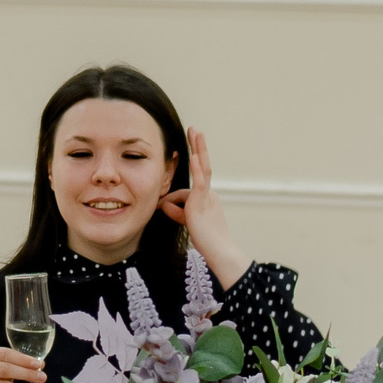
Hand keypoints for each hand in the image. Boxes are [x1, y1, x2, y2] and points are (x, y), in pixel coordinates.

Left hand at [155, 128, 249, 285]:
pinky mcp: (203, 201)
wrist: (219, 252)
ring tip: (196, 131)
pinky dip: (198, 168)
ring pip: (204, 169)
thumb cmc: (206, 242)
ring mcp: (208, 197)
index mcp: (208, 200)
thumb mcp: (187, 224)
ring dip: (199, 148)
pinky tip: (194, 155)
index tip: (165, 212)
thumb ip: (176, 212)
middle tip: (195, 130)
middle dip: (198, 148)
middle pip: (204, 167)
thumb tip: (162, 204)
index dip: (173, 204)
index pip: (187, 192)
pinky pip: (201, 181)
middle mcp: (210, 195)